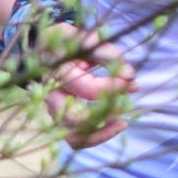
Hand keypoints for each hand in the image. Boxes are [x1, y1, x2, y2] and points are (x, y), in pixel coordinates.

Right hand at [36, 27, 135, 149]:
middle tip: (125, 114)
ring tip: (122, 124)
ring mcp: (55, 111)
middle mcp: (52, 97)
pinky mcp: (61, 118)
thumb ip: (109, 55)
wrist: (45, 48)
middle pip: (76, 122)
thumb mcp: (87, 40)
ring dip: (100, 134)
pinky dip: (95, 134)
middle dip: (105, 119)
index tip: (131, 78)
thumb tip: (131, 76)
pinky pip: (76, 137)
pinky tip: (113, 122)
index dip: (115, 86)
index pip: (89, 90)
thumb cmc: (68, 42)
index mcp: (57, 75)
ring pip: (74, 137)